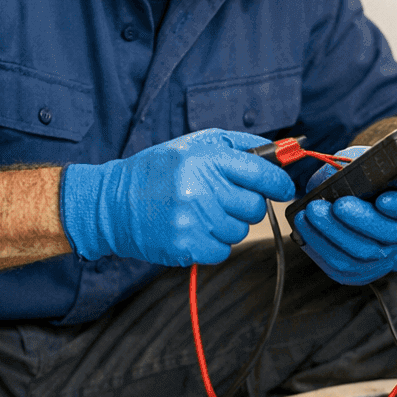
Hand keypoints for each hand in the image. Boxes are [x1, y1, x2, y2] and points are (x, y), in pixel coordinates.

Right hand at [62, 129, 295, 265]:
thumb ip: (240, 147)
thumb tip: (284, 153)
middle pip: (254, 207)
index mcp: (204, 159)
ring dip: (228, 224)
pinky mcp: (185, 246)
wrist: (113, 203)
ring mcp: (192, 220)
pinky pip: (223, 250)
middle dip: (246, 204)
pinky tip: (194, 228)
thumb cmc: (159, 171)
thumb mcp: (195, 145)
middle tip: (224, 198)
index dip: (280, 183)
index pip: (261, 174)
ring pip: (240, 231)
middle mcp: (200, 189)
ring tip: (202, 212)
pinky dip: (214, 243)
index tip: (284, 188)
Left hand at [292, 146, 396, 284]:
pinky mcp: (362, 273)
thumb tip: (327, 175)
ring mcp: (386, 258)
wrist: (373, 212)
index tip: (383, 199)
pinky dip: (320, 248)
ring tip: (310, 214)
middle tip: (334, 205)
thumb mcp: (368, 164)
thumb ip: (353, 164)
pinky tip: (306, 231)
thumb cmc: (372, 184)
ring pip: (362, 256)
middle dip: (358, 220)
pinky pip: (342, 268)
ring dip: (332, 234)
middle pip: (389, 235)